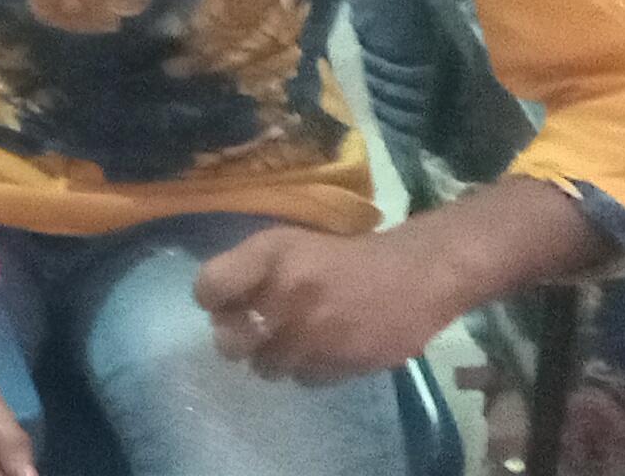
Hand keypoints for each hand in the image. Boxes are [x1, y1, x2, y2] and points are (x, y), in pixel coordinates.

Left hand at [190, 226, 464, 384]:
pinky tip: (325, 348)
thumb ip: (251, 270)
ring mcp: (313, 332)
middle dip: (237, 338)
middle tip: (256, 331)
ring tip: (298, 337)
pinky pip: (301, 379)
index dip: (213, 299)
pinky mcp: (339, 363)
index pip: (208, 287)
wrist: (416, 275)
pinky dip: (308, 369)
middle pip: (228, 341)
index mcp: (272, 253)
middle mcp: (286, 292)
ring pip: (264, 367)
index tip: (226, 302)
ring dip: (274, 357)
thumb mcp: (291, 244)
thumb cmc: (344, 257)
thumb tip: (216, 308)